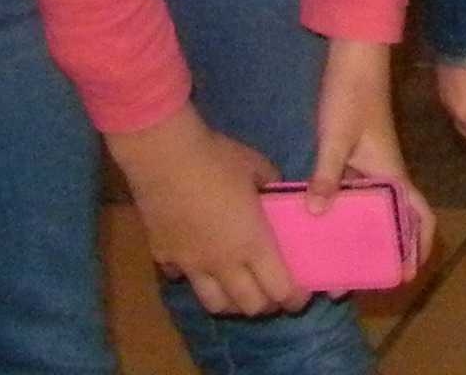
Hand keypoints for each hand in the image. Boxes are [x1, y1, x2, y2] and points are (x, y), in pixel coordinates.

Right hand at [112, 110, 302, 317]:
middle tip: (274, 293)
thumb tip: (274, 189)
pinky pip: (183, 280)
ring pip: (215, 304)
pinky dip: (195, 279)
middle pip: (249, 306)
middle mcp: (223, 263)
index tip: (301, 296)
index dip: (293, 299)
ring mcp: (190, 265)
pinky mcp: (164, 258)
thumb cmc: (218, 160)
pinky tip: (199, 266)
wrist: (164, 158)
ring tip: (240, 291)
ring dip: (233, 303)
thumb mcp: (257, 167)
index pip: (279, 289)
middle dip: (266, 305)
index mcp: (252, 243)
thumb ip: (271, 185)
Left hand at [307, 38, 429, 275]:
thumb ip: (327, 174)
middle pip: (396, 221)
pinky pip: (355, 198)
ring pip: (374, 212)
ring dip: (363, 237)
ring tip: (335, 263)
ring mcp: (370, 168)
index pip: (419, 214)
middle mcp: (386, 175)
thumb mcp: (336, 136)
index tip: (404, 275)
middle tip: (355, 281)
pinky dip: (346, 217)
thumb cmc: (352, 95)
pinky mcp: (354, 161)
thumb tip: (316, 214)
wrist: (352, 59)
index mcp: (392, 173)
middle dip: (384, 252)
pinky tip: (320, 228)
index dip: (418, 245)